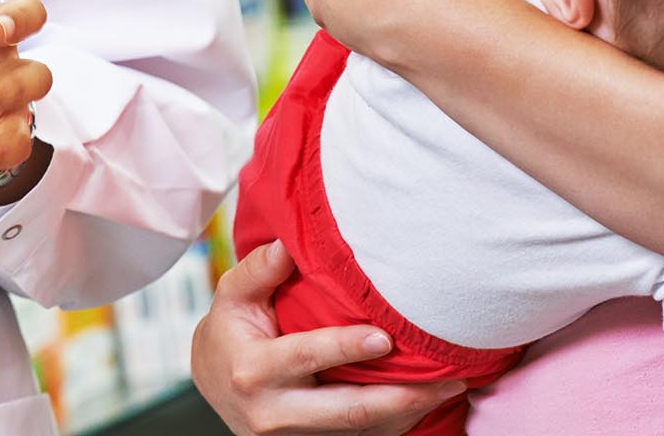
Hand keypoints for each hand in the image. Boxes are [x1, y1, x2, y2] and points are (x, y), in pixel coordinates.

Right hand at [191, 241, 463, 435]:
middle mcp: (274, 412)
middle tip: (446, 378)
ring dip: (408, 412)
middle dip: (401, 397)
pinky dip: (396, 421)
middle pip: (347, 411)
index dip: (346, 348)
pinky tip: (424, 400)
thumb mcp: (232, 295)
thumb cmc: (230, 331)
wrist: (215, 382)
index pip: (306, 357)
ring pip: (360, 431)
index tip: (385, 338)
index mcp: (254, 371)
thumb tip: (289, 245)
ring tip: (449, 387)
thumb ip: (258, 270)